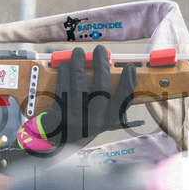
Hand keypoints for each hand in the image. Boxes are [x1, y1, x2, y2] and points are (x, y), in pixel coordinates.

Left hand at [16, 45, 135, 153]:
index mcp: (108, 121)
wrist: (58, 140)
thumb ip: (109, 100)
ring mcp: (76, 118)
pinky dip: (63, 75)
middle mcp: (94, 121)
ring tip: (78, 52)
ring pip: (79, 85)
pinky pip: (62, 89)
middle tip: (99, 49)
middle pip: (100, 88)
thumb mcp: (101, 117)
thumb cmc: (84, 121)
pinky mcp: (60, 115)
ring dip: (79, 64)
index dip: (128, 83)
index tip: (129, 67)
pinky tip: (64, 66)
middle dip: (101, 65)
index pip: (123, 101)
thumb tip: (113, 70)